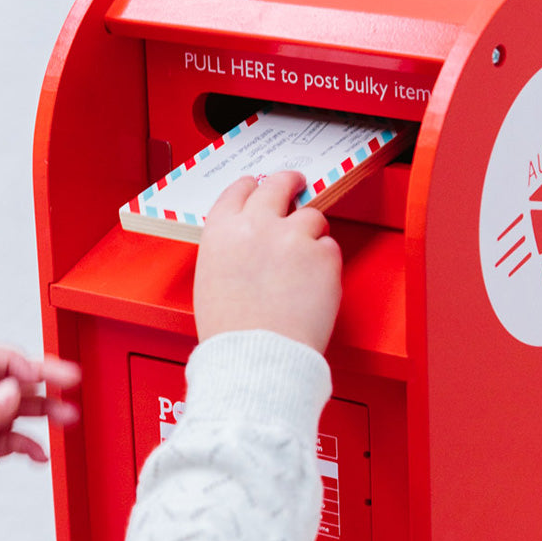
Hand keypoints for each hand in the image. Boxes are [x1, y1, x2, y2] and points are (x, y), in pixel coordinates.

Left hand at [0, 343, 80, 540]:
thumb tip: (13, 389)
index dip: (16, 361)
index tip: (41, 376)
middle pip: (6, 380)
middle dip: (40, 380)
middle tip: (70, 382)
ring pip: (13, 409)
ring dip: (41, 412)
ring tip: (68, 419)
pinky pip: (10, 439)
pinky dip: (28, 444)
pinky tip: (40, 455)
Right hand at [192, 171, 341, 353]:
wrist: (257, 357)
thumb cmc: (231, 334)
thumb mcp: (210, 282)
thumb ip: (229, 252)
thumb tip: (247, 245)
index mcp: (223, 231)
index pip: (240, 190)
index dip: (253, 188)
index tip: (260, 189)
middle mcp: (258, 226)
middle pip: (280, 184)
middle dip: (291, 183)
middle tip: (298, 187)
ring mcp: (293, 237)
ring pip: (312, 217)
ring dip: (311, 232)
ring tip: (304, 263)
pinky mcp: (323, 256)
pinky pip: (330, 249)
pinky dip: (325, 264)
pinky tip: (312, 287)